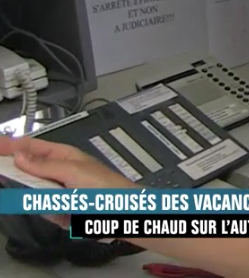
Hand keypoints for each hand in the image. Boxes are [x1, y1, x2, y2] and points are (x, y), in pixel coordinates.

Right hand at [0, 137, 136, 229]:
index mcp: (66, 156)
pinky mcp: (63, 210)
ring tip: (59, 200)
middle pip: (31, 170)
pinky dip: (51, 212)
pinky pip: (46, 210)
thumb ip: (46, 164)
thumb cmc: (108, 187)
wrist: (125, 212)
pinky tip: (63, 213)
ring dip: (40, 196)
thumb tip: (20, 156)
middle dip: (22, 172)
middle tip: (24, 179)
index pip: (34, 147)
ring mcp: (62, 191)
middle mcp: (62, 172)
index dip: (14, 146)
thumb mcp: (74, 171)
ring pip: (36, 192)